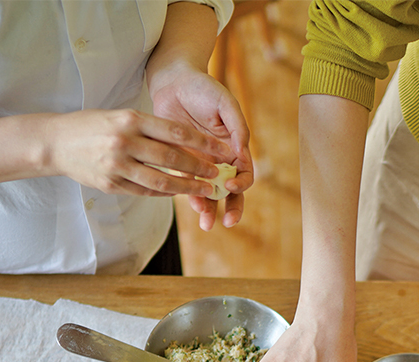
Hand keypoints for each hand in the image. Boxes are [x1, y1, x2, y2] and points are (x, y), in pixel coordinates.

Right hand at [46, 107, 234, 199]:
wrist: (56, 142)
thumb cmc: (93, 126)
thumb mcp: (120, 117)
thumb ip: (149, 129)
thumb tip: (185, 144)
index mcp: (130, 120)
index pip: (176, 132)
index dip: (202, 144)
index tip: (221, 151)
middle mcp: (125, 142)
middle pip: (172, 159)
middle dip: (199, 169)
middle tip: (218, 176)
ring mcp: (117, 166)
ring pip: (161, 181)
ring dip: (186, 188)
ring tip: (204, 191)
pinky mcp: (111, 184)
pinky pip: (145, 192)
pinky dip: (164, 194)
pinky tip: (177, 193)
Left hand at [150, 64, 252, 229]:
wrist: (174, 81)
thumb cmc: (203, 88)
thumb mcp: (226, 104)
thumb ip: (237, 128)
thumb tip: (243, 155)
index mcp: (235, 147)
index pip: (244, 174)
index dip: (241, 184)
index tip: (232, 186)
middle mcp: (220, 160)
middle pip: (231, 191)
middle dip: (231, 208)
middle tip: (229, 222)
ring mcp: (201, 163)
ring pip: (210, 193)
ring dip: (210, 209)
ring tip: (207, 224)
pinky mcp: (181, 164)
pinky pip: (188, 185)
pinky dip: (191, 197)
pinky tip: (193, 206)